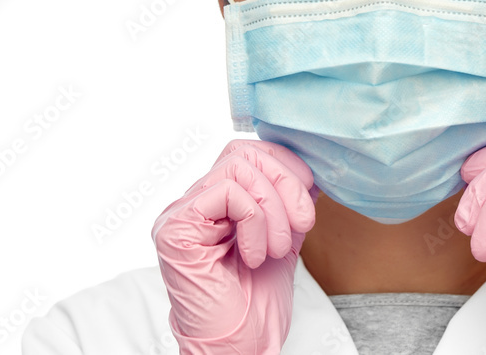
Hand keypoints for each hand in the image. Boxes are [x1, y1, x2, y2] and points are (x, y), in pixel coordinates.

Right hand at [151, 139, 316, 354]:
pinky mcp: (176, 228)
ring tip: (278, 247)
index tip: (308, 199)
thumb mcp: (285, 237)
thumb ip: (290, 201)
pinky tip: (255, 254)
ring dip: (273, 206)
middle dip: (286, 182)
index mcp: (216, 201)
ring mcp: (180, 213)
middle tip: (302, 224)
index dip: (284, 164)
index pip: (247, 151)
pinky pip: (227, 193)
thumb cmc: (256, 303)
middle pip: (243, 152)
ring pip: (237, 167)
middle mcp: (193, 202)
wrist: (240, 346)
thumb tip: (309, 168)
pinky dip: (255, 220)